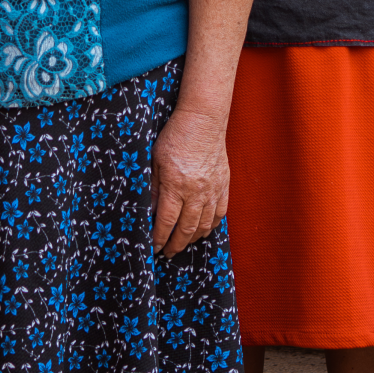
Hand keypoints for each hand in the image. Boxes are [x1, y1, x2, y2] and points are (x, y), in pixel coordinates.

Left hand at [150, 105, 228, 256]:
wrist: (204, 120)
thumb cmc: (176, 136)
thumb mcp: (155, 160)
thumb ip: (153, 188)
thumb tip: (149, 212)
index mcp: (176, 185)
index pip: (166, 221)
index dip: (159, 238)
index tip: (153, 248)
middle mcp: (196, 192)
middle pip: (186, 229)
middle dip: (175, 245)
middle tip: (166, 253)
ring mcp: (213, 190)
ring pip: (204, 225)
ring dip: (192, 239)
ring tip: (182, 244)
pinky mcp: (224, 185)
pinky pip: (220, 214)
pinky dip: (211, 226)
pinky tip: (203, 229)